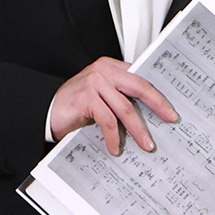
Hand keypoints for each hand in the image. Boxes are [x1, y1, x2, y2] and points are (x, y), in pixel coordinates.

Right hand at [49, 57, 177, 154]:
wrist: (45, 111)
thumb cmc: (73, 106)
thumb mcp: (100, 96)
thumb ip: (119, 96)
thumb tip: (147, 112)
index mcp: (110, 67)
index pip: (140, 78)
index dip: (157, 93)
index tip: (169, 107)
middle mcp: (103, 71)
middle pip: (139, 87)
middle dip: (157, 105)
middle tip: (169, 118)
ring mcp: (94, 83)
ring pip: (125, 108)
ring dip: (138, 130)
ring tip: (145, 144)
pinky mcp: (86, 98)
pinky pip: (108, 120)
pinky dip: (114, 136)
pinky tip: (116, 147)